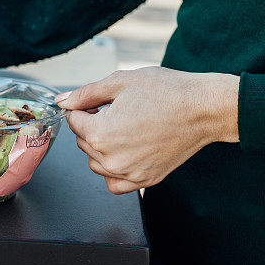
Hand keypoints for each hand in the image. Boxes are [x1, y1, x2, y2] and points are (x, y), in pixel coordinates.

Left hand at [56, 67, 239, 194]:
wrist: (203, 108)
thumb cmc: (166, 91)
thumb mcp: (121, 82)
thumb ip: (86, 93)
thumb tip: (62, 101)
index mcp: (101, 133)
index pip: (74, 121)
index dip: (85, 107)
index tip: (102, 101)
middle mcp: (112, 159)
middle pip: (83, 142)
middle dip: (93, 125)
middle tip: (118, 110)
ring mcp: (129, 173)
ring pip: (96, 163)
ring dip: (101, 147)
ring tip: (125, 128)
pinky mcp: (146, 180)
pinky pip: (115, 183)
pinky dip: (114, 170)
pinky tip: (126, 152)